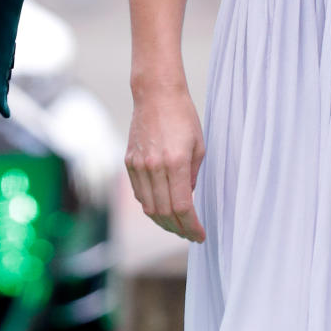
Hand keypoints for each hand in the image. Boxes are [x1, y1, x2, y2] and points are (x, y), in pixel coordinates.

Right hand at [125, 86, 205, 242]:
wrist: (155, 94)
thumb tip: (187, 198)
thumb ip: (193, 177)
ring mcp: (138, 165)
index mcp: (176, 163)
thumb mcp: (199, 147)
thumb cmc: (183, 117)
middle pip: (164, 212)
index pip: (182, 207)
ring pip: (148, 207)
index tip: (200, 235)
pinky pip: (139, 193)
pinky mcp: (129, 162)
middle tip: (190, 234)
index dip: (192, 226)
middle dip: (179, 229)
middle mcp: (154, 167)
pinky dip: (150, 206)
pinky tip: (162, 209)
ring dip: (163, 222)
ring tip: (177, 227)